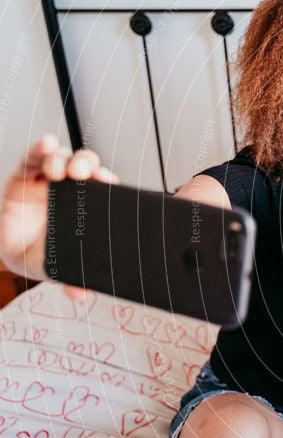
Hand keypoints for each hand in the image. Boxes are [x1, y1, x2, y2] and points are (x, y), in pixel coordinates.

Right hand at [0, 135, 117, 287]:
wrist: (19, 255)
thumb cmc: (49, 255)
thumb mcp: (64, 268)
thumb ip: (74, 279)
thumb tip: (80, 293)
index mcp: (90, 207)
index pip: (103, 187)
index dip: (107, 180)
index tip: (108, 182)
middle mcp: (72, 191)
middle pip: (85, 166)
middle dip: (87, 165)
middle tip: (84, 175)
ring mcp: (48, 181)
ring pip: (62, 159)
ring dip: (64, 159)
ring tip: (60, 170)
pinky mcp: (24, 177)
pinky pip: (32, 159)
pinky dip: (40, 149)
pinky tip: (47, 144)